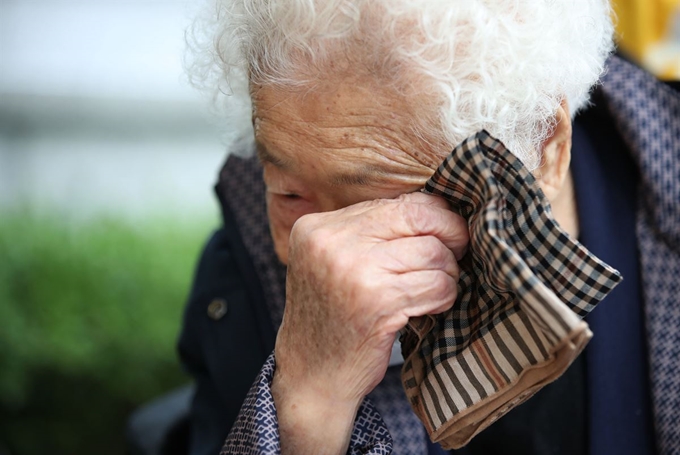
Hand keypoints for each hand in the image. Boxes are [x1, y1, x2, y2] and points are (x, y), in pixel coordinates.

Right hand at [272, 192, 468, 454]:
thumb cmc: (333, 317)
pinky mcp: (378, 301)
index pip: (396, 203)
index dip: (434, 216)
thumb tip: (438, 207)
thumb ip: (371, 232)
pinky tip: (428, 308)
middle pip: (419, 217)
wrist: (311, 375)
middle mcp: (331, 242)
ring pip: (434, 252)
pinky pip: (438, 284)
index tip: (447, 234)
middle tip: (457, 254)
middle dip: (451, 234)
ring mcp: (353, 270)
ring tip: (432, 290)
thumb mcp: (333, 262)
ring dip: (446, 273)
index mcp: (317, 226)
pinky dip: (444, 296)